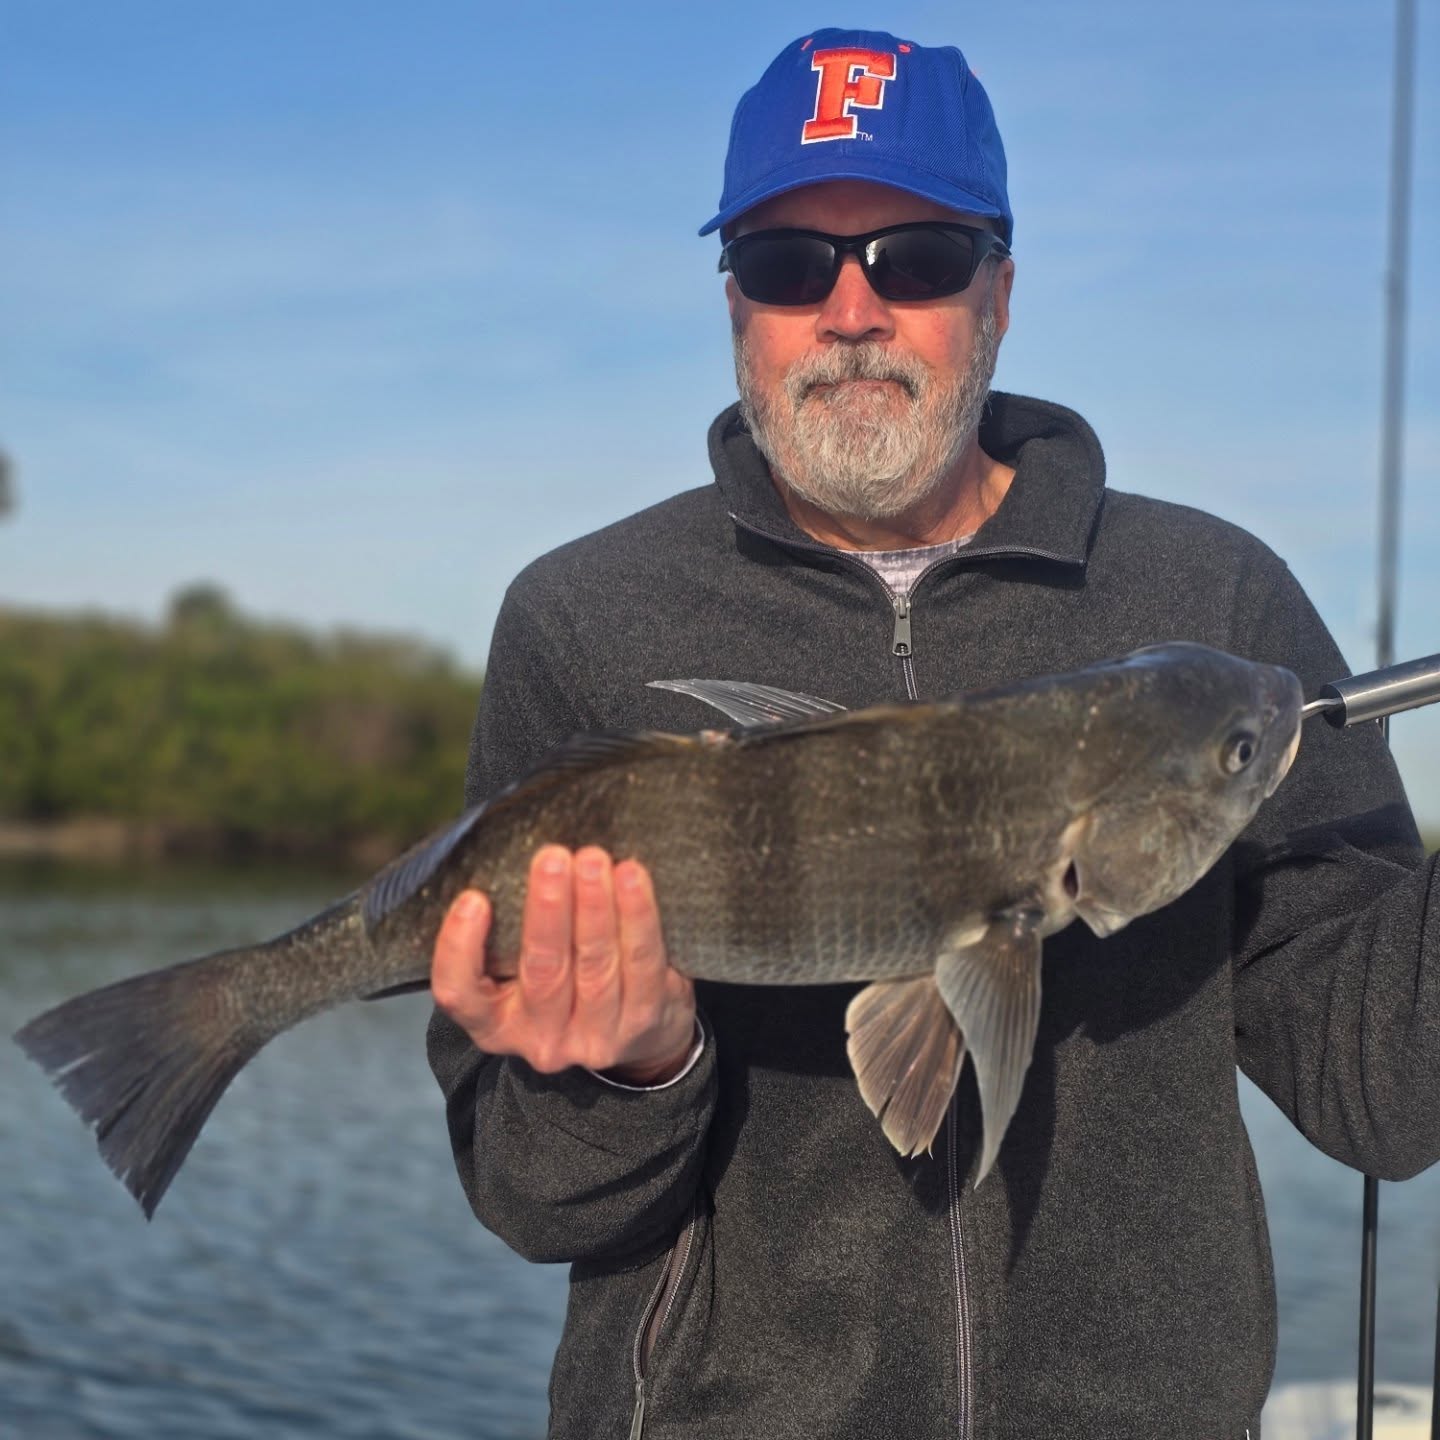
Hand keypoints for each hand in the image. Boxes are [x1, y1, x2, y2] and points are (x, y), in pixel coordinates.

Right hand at [431, 845, 697, 1084]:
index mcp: (494, 1024)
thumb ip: (507, 930)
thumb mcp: (521, 971)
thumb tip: (508, 849)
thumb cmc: (567, 980)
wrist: (639, 1033)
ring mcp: (595, 1037)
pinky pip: (642, 961)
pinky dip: (637, 915)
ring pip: (595, 964)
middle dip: (548, 909)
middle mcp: (541, 1039)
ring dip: (595, 905)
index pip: (459, 994)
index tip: (473, 898)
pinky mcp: (643, 1021)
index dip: (459, 949)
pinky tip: (631, 877)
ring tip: (592, 859)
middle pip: (543, 971)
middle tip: (552, 857)